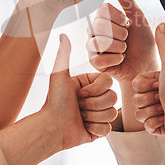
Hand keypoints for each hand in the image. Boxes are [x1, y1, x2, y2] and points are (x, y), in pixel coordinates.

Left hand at [42, 34, 117, 150]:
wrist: (52, 128)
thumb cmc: (55, 102)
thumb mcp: (59, 76)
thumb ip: (64, 55)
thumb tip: (63, 35)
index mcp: (90, 84)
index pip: (108, 82)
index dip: (96, 89)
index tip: (80, 93)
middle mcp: (96, 98)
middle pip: (113, 98)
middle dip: (94, 104)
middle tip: (79, 106)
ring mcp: (99, 114)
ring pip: (112, 113)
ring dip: (94, 116)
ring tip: (80, 117)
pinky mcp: (99, 130)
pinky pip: (108, 129)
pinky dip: (95, 129)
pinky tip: (84, 127)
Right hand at [87, 0, 156, 86]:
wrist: (146, 65)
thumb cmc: (142, 41)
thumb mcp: (137, 16)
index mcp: (103, 18)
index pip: (102, 9)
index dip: (119, 18)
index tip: (128, 24)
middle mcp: (94, 30)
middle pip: (100, 25)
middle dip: (120, 34)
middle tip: (127, 39)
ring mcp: (92, 46)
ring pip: (99, 42)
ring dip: (119, 47)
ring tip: (124, 50)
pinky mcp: (94, 63)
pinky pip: (99, 59)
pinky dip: (115, 59)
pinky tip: (120, 60)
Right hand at [133, 23, 164, 135]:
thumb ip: (163, 44)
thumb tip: (161, 24)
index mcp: (157, 82)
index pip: (135, 83)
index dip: (145, 85)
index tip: (159, 85)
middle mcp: (156, 96)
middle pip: (135, 98)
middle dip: (148, 99)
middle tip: (161, 98)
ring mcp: (156, 112)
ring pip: (138, 113)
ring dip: (151, 111)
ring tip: (164, 109)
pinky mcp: (157, 127)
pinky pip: (145, 126)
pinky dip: (154, 123)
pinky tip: (164, 120)